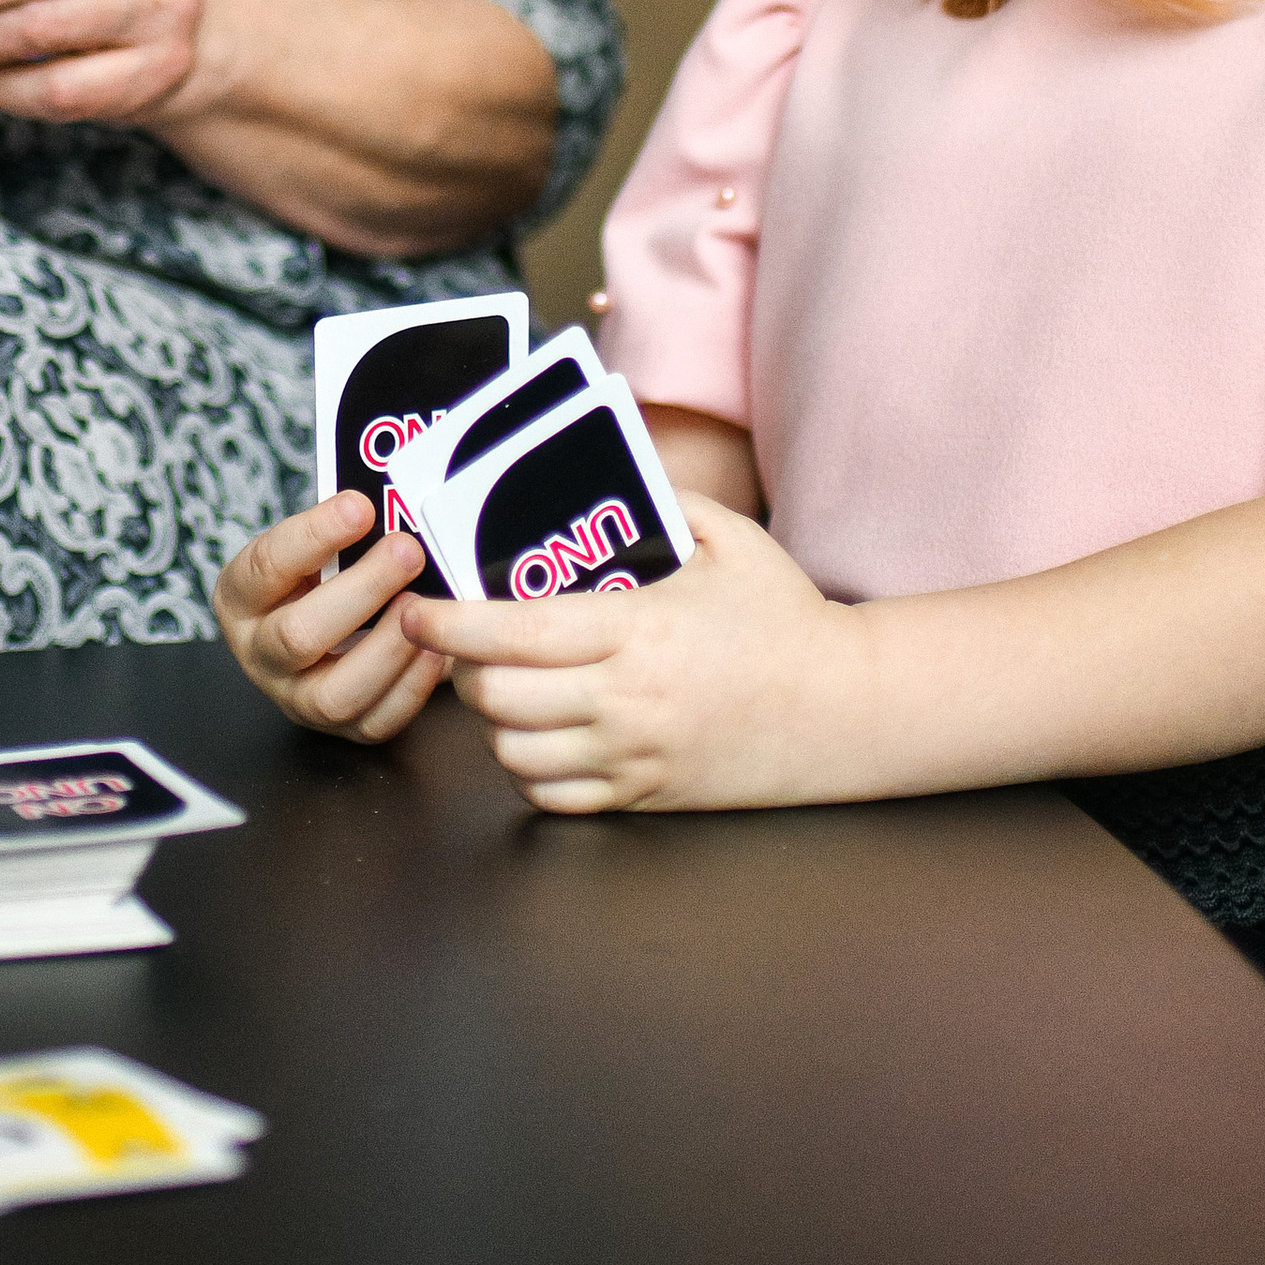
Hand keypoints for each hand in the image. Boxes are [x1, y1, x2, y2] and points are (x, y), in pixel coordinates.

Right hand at [213, 492, 450, 746]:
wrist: (320, 626)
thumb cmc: (316, 574)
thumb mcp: (310, 544)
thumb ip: (337, 527)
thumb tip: (388, 499)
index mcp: (241, 598)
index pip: (268, 567)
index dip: (315, 536)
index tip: (360, 506)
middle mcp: (259, 655)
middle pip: (298, 635)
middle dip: (361, 590)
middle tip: (406, 550)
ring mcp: (296, 699)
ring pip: (335, 694)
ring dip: (387, 647)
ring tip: (422, 604)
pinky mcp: (339, 729)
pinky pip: (374, 723)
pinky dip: (411, 688)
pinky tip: (435, 649)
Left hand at [400, 499, 861, 812]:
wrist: (847, 710)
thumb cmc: (787, 619)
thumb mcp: (733, 539)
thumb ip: (665, 498)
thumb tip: (610, 467)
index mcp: (638, 630)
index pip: (514, 632)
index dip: (450, 625)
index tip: (418, 611)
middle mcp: (626, 700)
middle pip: (498, 700)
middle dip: (461, 672)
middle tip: (461, 647)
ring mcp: (634, 755)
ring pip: (516, 755)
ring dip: (492, 723)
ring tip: (499, 690)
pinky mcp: (645, 796)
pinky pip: (555, 797)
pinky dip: (530, 771)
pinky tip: (539, 736)